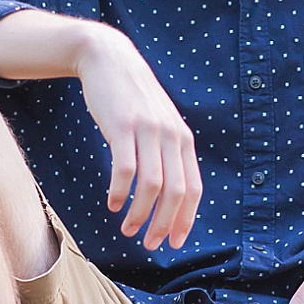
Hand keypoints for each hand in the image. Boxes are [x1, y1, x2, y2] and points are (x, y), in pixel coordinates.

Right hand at [74, 26, 201, 250]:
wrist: (110, 59)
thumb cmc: (133, 98)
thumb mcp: (159, 123)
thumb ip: (167, 152)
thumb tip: (167, 194)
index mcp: (183, 140)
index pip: (193, 189)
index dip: (185, 220)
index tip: (173, 243)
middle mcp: (171, 136)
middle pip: (175, 192)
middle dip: (163, 224)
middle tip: (149, 244)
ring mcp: (148, 130)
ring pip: (151, 185)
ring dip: (140, 214)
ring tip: (127, 229)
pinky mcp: (122, 126)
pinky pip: (124, 169)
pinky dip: (120, 192)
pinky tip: (112, 204)